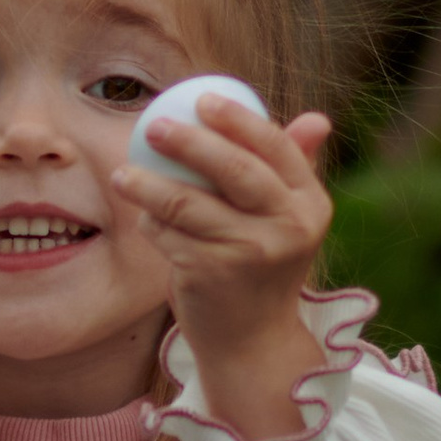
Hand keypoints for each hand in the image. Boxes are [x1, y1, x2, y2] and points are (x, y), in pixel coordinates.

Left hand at [110, 93, 334, 440]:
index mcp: (311, 204)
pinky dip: (151, 226)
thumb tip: (316, 119)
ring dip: (148, 185)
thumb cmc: (264, 270)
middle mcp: (288, 228)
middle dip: (190, 141)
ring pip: (187, 203)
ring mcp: (251, 253)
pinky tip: (143, 220)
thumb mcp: (288, 222)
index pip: (276, 148)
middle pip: (234, 169)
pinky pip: (168, 236)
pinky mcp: (212, 275)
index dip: (239, 119)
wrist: (254, 342)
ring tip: (123, 174)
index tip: (203, 98)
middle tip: (153, 125)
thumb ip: (294, 170)